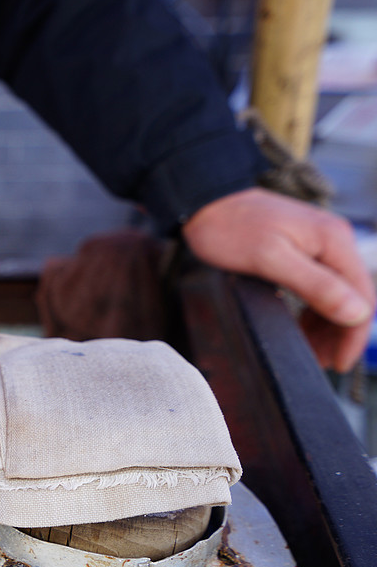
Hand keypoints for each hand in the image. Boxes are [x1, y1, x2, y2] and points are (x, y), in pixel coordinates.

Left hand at [183, 187, 375, 371]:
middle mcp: (334, 241)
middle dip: (341, 334)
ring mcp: (319, 244)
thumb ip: (315, 285)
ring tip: (312, 351)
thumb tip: (356, 313)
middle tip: (323, 363)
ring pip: (338, 293)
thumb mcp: (270, 260)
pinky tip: (302, 327)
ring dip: (328, 325)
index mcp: (334, 241)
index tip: (338, 364)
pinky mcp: (302, 249)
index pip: (363, 297)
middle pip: (354, 297)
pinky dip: (315, 310)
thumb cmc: (230, 229)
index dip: (354, 335)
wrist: (205, 202)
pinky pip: (320, 285)